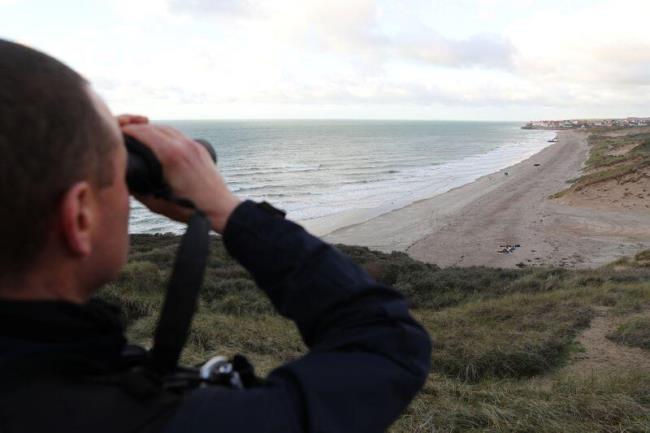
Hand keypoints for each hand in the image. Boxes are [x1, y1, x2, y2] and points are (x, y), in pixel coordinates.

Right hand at [120, 120, 240, 233]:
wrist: (219, 209)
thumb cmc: (189, 209)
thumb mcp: (157, 203)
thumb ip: (137, 191)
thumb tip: (124, 180)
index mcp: (171, 156)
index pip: (144, 132)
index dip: (128, 130)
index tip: (118, 133)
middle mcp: (183, 146)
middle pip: (155, 127)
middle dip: (138, 128)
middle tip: (126, 134)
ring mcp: (194, 145)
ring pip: (168, 129)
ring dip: (153, 130)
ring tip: (141, 137)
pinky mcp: (201, 149)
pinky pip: (180, 135)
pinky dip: (167, 135)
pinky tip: (161, 142)